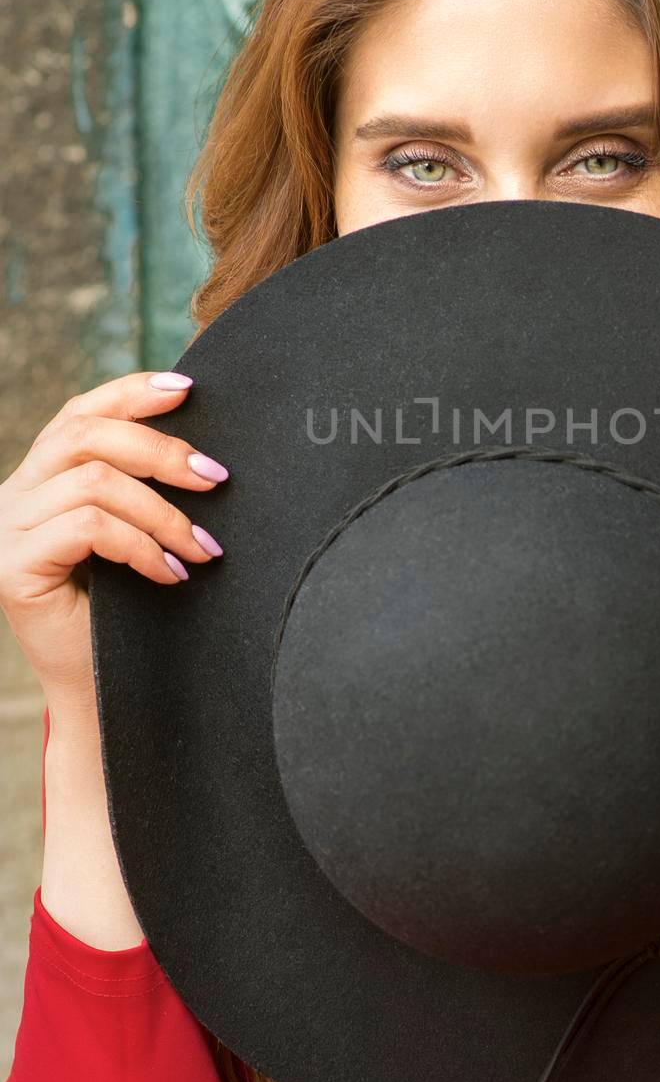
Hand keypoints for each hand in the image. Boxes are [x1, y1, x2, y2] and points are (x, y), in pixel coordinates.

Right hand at [0, 371, 227, 727]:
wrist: (103, 692)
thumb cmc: (129, 612)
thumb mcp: (136, 535)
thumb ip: (142, 486)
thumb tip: (201, 445)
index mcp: (40, 478)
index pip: (80, 414)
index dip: (131, 393)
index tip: (187, 389)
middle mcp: (11, 495)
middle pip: (85, 435)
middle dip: (161, 450)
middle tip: (217, 479)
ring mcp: (4, 530)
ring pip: (94, 482)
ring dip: (163, 513)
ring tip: (203, 546)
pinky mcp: (10, 567)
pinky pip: (89, 528)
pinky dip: (142, 546)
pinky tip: (171, 573)